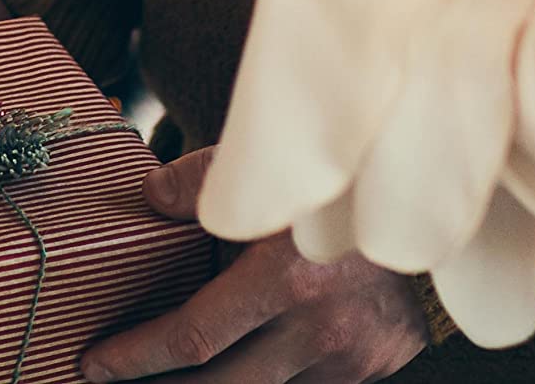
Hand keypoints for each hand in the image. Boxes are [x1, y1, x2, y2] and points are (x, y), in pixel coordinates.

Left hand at [81, 147, 424, 380]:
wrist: (441, 227)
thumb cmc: (345, 190)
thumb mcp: (276, 172)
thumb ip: (205, 184)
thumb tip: (147, 195)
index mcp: (285, 277)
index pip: (193, 336)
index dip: (137, 355)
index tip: (93, 362)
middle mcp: (312, 331)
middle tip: (105, 382)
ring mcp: (340, 362)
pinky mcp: (361, 377)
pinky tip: (224, 375)